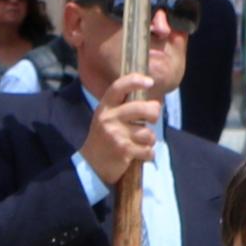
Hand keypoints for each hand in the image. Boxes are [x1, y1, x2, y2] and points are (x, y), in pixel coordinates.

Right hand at [79, 72, 162, 186]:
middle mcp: (109, 119)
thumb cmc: (105, 138)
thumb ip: (123, 106)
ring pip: (148, 133)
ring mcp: (116, 135)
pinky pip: (148, 150)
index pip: (119, 87)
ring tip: (139, 143)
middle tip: (152, 119)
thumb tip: (150, 96)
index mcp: (105, 108)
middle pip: (143, 109)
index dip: (136, 81)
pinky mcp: (123, 150)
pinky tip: (138, 155)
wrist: (91, 164)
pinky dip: (147, 155)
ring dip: (149, 141)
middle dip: (154, 113)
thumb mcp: (107, 118)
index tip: (150, 82)